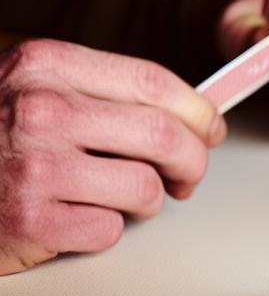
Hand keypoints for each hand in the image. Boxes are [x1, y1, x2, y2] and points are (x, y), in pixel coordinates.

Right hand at [0, 39, 225, 273]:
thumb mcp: (32, 88)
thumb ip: (101, 92)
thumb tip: (193, 113)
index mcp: (46, 66)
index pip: (155, 83)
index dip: (198, 111)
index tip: (210, 129)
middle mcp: (40, 111)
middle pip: (165, 138)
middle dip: (193, 163)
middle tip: (188, 176)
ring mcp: (34, 167)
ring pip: (145, 188)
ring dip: (147, 201)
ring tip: (118, 197)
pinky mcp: (30, 221)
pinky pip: (109, 229)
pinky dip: (103, 229)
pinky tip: (74, 218)